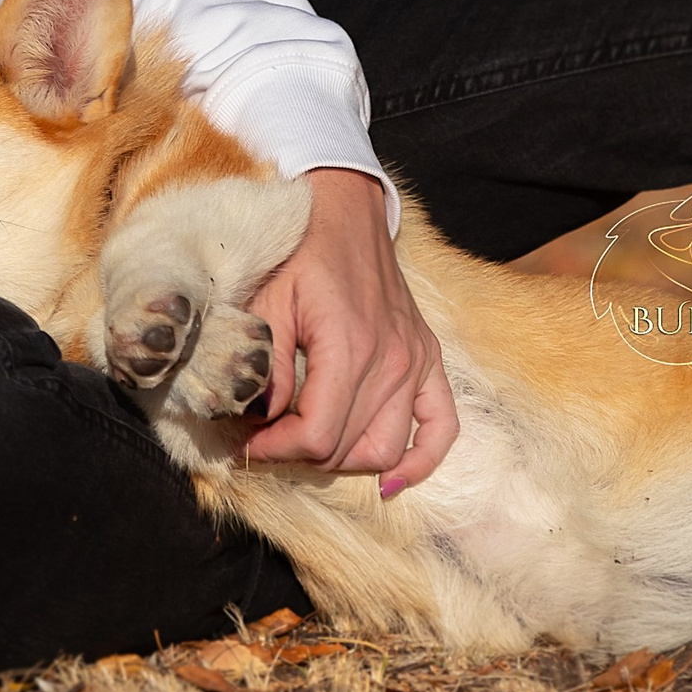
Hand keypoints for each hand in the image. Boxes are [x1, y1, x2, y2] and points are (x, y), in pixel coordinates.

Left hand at [242, 168, 458, 492]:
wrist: (345, 211)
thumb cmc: (299, 254)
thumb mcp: (267, 304)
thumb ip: (266, 367)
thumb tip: (261, 420)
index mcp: (349, 347)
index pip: (317, 437)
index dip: (276, 450)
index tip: (248, 442)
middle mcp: (392, 361)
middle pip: (346, 449)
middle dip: (299, 454)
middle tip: (267, 439)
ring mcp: (416, 362)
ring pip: (387, 448)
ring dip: (346, 459)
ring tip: (311, 444)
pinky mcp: (429, 359)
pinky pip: (442, 426)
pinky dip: (422, 459)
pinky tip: (391, 480)